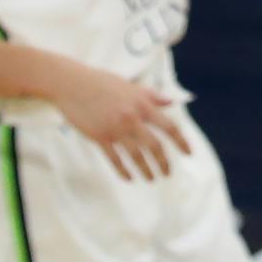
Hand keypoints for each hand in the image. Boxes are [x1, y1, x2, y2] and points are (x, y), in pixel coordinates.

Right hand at [50, 59, 191, 180]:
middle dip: (163, 163)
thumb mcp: (130, 86)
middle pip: (154, 147)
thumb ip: (152, 96)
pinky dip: (123, 171)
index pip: (168, 126)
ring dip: (146, 170)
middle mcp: (131, 118)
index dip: (181, 141)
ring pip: (136, 156)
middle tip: (167, 173)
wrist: (72, 84)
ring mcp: (115, 129)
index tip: (189, 154)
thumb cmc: (101, 82)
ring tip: (151, 179)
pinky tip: (129, 178)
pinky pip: (115, 160)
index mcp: (142, 104)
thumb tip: (171, 101)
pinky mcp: (100, 137)